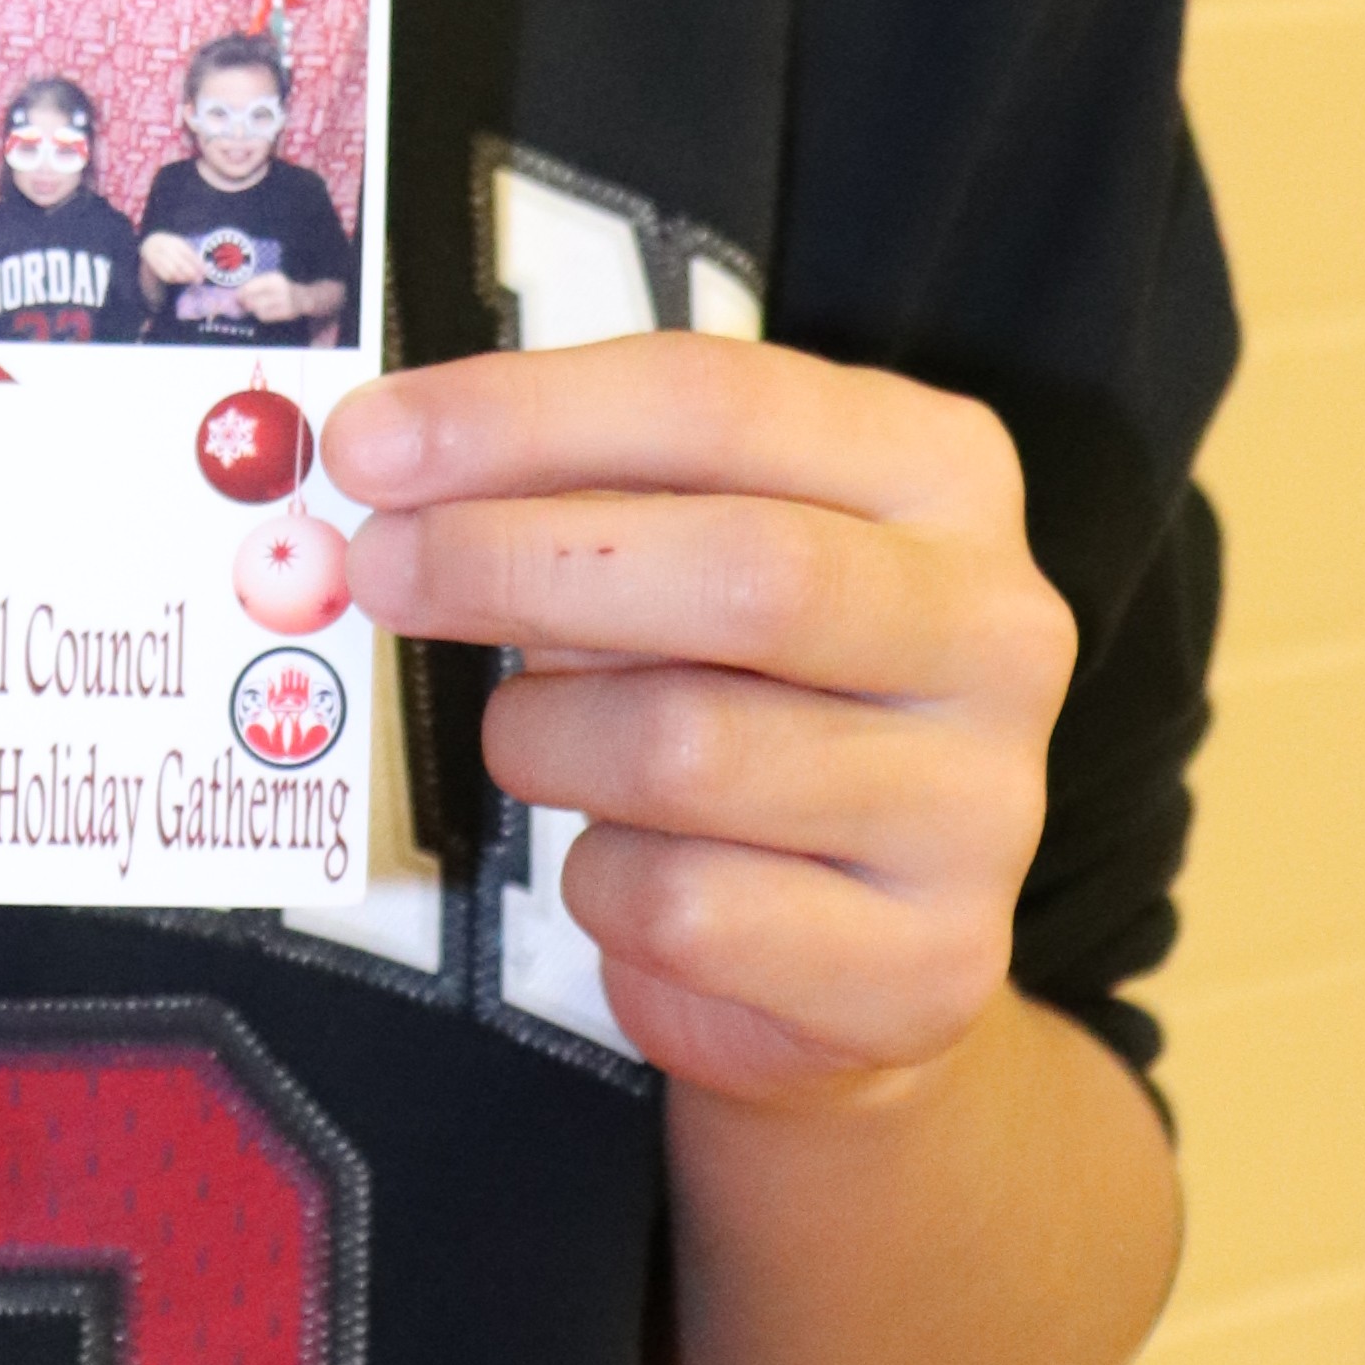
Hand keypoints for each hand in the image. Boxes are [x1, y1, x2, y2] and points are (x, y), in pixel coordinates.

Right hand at [138, 231, 199, 289]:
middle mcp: (166, 248)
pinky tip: (180, 279)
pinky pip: (165, 275)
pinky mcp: (154, 266)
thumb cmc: (172, 246)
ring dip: (183, 278)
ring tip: (190, 280)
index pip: (188, 254)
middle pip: (180, 263)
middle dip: (191, 273)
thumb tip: (207, 267)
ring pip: (172, 271)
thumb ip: (193, 256)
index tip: (205, 272)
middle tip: (199, 280)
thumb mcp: (182, 245)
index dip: (197, 264)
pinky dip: (174, 279)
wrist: (150, 244)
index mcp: (175, 242)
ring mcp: (159, 257)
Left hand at [241, 272, 308, 325]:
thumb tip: (235, 296)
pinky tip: (264, 312)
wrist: (304, 298)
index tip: (236, 296)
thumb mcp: (270, 282)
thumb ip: (254, 286)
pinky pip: (266, 316)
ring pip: (258, 309)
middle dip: (245, 303)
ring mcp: (285, 301)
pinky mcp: (287, 313)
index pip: (251, 286)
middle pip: (252, 299)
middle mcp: (281, 288)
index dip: (240, 292)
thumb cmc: (281, 289)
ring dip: (254, 310)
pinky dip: (261, 315)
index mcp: (274, 278)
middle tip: (243, 304)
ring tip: (255, 307)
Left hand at [327, 336, 1071, 1107]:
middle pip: (740, 570)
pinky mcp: (928, 963)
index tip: (369, 442)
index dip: (528, 414)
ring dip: (547, 739)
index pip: (723, 402)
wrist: (850, 953)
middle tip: (374, 568)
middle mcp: (995, 628)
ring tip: (527, 737)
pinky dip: (600, 882)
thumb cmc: (738, 694)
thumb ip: (573, 488)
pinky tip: (617, 862)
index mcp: (941, 474)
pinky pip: (688, 909)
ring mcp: (981, 807)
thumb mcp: (683, 547)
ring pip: (690, 751)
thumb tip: (384, 461)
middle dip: (517, 560)